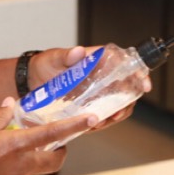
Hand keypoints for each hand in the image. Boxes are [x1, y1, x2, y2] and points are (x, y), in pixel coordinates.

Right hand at [0, 99, 96, 174]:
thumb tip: (12, 105)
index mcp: (15, 145)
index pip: (53, 133)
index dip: (74, 126)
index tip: (90, 120)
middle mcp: (20, 165)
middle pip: (55, 159)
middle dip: (62, 148)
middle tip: (59, 136)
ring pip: (39, 166)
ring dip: (41, 154)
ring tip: (24, 139)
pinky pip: (22, 172)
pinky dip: (22, 161)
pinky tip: (4, 152)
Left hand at [27, 45, 151, 130]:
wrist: (30, 82)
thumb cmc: (44, 65)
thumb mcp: (54, 58)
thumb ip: (66, 56)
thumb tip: (79, 51)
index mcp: (97, 61)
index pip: (124, 64)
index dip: (137, 73)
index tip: (143, 83)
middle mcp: (100, 78)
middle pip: (126, 87)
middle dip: (130, 99)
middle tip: (121, 109)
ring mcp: (95, 94)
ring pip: (117, 104)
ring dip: (118, 112)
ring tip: (110, 118)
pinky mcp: (88, 107)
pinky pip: (102, 115)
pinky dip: (104, 120)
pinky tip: (99, 123)